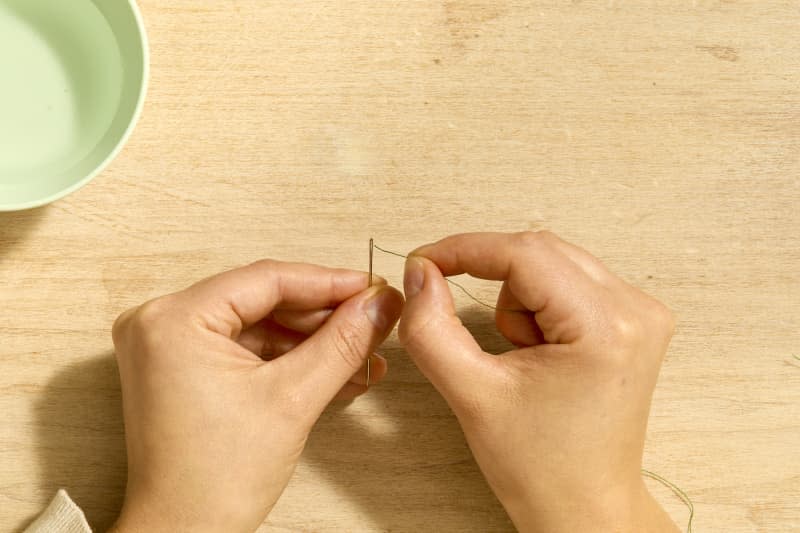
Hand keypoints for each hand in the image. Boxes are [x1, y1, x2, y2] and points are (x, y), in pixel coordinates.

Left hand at [109, 261, 403, 532]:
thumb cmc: (213, 481)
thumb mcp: (293, 399)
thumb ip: (342, 342)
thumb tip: (379, 305)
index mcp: (174, 320)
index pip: (267, 279)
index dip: (329, 282)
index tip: (372, 288)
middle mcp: (161, 324)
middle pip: (264, 300)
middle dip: (325, 316)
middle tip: (373, 319)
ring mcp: (169, 347)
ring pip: (260, 325)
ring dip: (313, 341)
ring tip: (362, 353)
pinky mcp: (183, 368)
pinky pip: (246, 348)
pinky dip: (289, 358)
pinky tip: (334, 370)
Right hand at [399, 232, 678, 532]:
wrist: (583, 507)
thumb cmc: (542, 467)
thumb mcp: (472, 396)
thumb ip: (432, 328)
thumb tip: (421, 273)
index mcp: (606, 327)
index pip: (525, 254)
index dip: (465, 249)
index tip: (423, 261)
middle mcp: (636, 310)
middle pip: (540, 251)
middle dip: (491, 278)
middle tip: (458, 312)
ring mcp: (639, 313)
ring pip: (551, 264)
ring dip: (516, 298)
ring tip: (518, 355)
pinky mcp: (630, 321)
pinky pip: (567, 282)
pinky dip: (536, 305)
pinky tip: (537, 351)